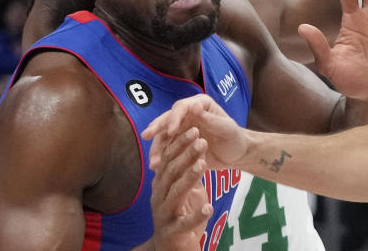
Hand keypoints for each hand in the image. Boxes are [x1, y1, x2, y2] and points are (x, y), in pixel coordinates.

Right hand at [144, 97, 246, 170]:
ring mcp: (181, 129)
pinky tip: (156, 168)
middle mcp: (186, 114)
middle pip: (167, 119)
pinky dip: (160, 157)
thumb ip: (210, 118)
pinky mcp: (178, 144)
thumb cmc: (233, 137)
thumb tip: (194, 106)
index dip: (174, 118)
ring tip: (153, 162)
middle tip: (146, 136)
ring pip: (163, 136)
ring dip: (156, 148)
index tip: (171, 130)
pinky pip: (166, 149)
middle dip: (156, 128)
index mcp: (198, 104)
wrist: (236, 153)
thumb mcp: (225, 127)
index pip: (181, 108)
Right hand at [147, 127, 213, 250]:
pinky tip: (209, 207)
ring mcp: (163, 215)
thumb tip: (195, 146)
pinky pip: (183, 223)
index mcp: (160, 184)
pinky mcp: (172, 233)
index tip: (195, 129)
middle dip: (186, 154)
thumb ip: (187, 172)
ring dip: (189, 177)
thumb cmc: (179, 216)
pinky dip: (196, 215)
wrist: (170, 250)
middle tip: (201, 140)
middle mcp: (158, 197)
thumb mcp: (184, 190)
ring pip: (175, 193)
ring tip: (203, 164)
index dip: (180, 143)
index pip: (168, 159)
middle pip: (171, 172)